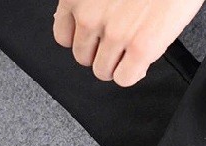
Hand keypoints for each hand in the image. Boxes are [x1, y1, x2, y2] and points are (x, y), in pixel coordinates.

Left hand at [53, 0, 204, 86]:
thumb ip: (91, 1)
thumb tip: (89, 27)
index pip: (64, 37)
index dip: (83, 39)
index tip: (94, 38)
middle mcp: (90, 15)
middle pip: (83, 58)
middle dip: (99, 53)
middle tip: (118, 43)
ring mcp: (115, 33)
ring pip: (102, 71)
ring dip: (116, 65)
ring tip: (131, 49)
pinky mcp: (141, 48)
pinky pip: (124, 78)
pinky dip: (132, 73)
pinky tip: (141, 60)